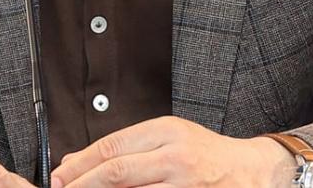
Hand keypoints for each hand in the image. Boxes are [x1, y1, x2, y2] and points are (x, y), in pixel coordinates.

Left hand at [50, 116, 295, 187]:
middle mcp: (176, 156)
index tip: (60, 176)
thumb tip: (75, 161)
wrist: (252, 171)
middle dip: (83, 184)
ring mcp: (186, 184)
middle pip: (117, 171)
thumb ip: (125, 147)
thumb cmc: (206, 154)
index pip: (113, 146)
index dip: (81, 164)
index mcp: (167, 131)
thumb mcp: (168, 137)